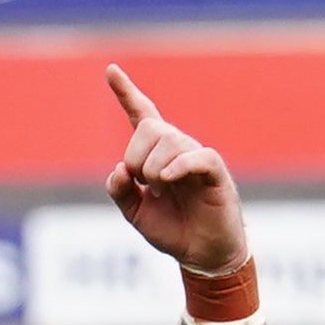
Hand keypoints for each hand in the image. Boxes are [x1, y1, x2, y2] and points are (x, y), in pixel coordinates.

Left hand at [101, 66, 247, 274]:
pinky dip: (177, 167)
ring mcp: (196, 156)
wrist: (202, 254)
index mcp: (156, 154)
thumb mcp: (135, 213)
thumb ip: (120, 191)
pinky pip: (195, 156)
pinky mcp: (214, 170)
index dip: (125, 92)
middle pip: (148, 129)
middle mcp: (177, 148)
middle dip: (136, 158)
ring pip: (167, 142)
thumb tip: (120, 168)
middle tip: (145, 185)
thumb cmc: (172, 229)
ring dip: (154, 171)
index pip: (142, 114)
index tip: (110, 70)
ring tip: (163, 191)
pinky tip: (169, 181)